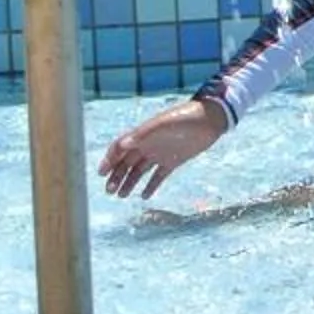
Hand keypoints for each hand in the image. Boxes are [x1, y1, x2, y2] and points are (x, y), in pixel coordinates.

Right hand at [98, 98, 225, 199]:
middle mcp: (149, 145)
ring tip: (121, 196)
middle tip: (110, 191)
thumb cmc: (186, 117)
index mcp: (143, 135)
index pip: (120, 147)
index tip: (101, 173)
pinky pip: (158, 176)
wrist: (212, 119)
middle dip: (116, 176)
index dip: (109, 159)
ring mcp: (160, 153)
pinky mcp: (173, 161)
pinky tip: (144, 196)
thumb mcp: (164, 124)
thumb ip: (144, 134)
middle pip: (126, 162)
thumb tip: (123, 144)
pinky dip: (151, 186)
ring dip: (129, 183)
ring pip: (139, 171)